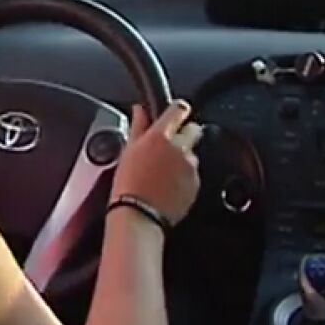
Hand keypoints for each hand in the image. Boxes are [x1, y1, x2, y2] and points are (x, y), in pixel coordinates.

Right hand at [110, 100, 202, 226]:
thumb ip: (138, 126)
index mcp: (161, 135)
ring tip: (164, 172)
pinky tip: (169, 185)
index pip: (179, 109)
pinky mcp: (196, 184)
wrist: (139, 215)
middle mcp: (180, 147)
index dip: (178, 110)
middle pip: (193, 130)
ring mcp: (190, 166)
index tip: (174, 115)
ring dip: (183, 158)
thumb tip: (139, 110)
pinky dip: (184, 177)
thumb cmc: (128, 185)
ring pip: (192, 154)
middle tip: (168, 146)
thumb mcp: (128, 150)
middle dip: (184, 134)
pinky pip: (193, 174)